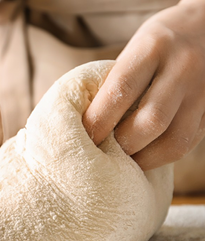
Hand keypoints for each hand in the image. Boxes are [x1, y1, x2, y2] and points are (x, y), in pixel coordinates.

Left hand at [83, 0, 204, 169]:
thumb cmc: (158, 43)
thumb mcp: (134, 50)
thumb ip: (116, 82)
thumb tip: (86, 123)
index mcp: (153, 48)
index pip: (120, 91)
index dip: (98, 121)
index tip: (83, 137)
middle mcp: (182, 68)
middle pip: (150, 121)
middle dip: (120, 145)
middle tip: (99, 153)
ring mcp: (202, 91)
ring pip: (173, 140)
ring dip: (142, 158)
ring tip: (120, 162)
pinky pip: (186, 143)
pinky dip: (161, 156)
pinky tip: (142, 156)